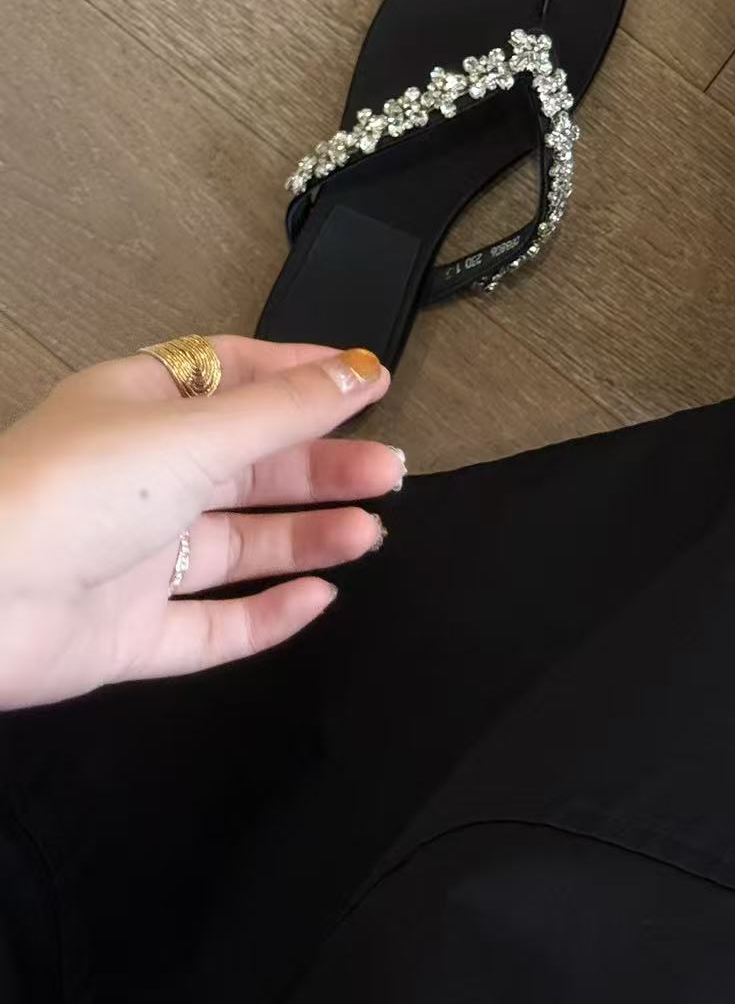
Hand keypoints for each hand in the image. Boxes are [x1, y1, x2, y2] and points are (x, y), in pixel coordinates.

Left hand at [0, 337, 401, 708]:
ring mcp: (134, 556)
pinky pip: (212, 625)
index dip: (304, 378)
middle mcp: (140, 475)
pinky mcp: (129, 631)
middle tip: (390, 472)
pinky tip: (318, 600)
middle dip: (321, 466)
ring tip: (370, 532)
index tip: (371, 384)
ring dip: (306, 537)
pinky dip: (266, 616)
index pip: (236, 377)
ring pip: (238, 545)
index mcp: (141, 407)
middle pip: (249, 465)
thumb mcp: (194, 435)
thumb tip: (362, 373)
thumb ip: (286, 411)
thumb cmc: (74, 492)